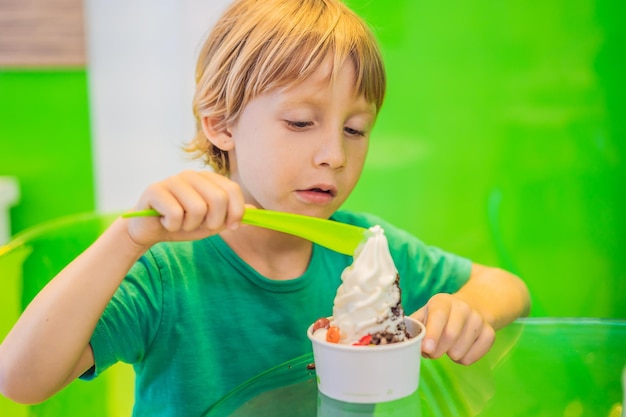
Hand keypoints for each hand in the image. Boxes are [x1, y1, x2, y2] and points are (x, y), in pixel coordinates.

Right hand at [126, 170, 245, 246]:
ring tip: (181, 223)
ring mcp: (172, 180)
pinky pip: (176, 214)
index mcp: (208, 179)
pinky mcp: (154, 189)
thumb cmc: (183, 224)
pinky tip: (165, 221)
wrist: (149, 230)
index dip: (236, 211)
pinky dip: (173, 226)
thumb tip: (254, 211)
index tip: (232, 226)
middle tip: (201, 226)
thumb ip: (231, 217)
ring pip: (197, 208)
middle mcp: (192, 175)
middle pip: (218, 198)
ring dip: (190, 225)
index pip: (232, 189)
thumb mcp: (211, 223)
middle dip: (214, 221)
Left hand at [412, 293, 494, 364]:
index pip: (439, 315)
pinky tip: (460, 349)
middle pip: (451, 335)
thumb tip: (400, 341)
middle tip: (431, 352)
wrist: (470, 308)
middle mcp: (463, 307)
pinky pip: (472, 357)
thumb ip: (414, 326)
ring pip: (461, 350)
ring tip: (447, 347)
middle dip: (437, 350)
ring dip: (449, 355)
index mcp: (443, 301)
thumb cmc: (439, 315)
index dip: (433, 333)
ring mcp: (479, 320)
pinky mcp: (490, 333)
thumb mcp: (425, 314)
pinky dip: (463, 359)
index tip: (427, 349)